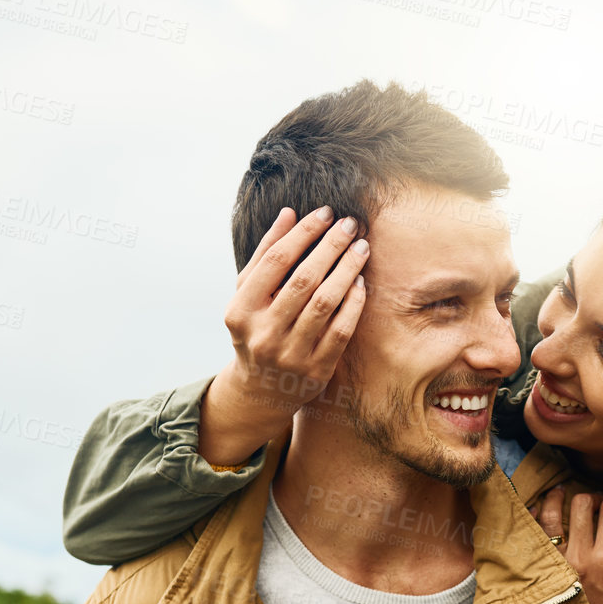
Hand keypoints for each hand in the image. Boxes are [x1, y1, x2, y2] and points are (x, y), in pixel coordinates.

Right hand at [199, 207, 369, 464]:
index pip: (276, 261)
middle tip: (350, 224)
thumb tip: (289, 213)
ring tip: (361, 247)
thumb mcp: (249, 295)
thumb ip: (265, 255)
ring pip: (325, 303)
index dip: (303, 233)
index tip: (325, 213)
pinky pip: (341, 330)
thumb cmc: (256, 329)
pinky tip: (360, 281)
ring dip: (347, 270)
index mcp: (241, 310)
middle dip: (330, 247)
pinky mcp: (316, 371)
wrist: (261, 390)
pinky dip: (353, 303)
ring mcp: (290, 355)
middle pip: (304, 280)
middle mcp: (264, 334)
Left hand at [532, 489, 602, 603]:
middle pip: (581, 505)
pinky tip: (542, 512)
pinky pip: (533, 536)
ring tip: (562, 493)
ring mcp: (556, 566)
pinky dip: (536, 518)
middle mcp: (579, 559)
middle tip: (595, 502)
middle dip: (591, 497)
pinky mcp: (541, 574)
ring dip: (558, 498)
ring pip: (551, 514)